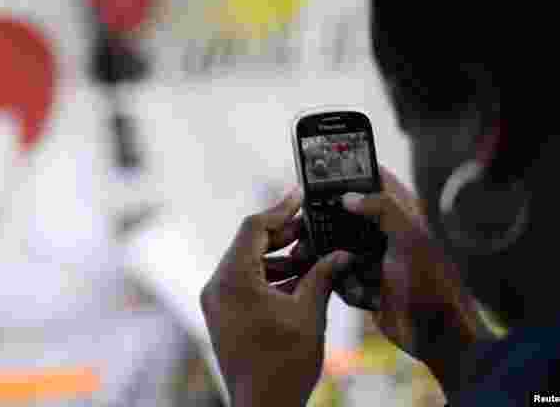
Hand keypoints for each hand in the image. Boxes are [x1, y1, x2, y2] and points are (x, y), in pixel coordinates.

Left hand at [201, 189, 352, 406]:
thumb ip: (322, 276)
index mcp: (232, 279)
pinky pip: (245, 284)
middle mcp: (217, 286)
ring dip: (280, 258)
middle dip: (283, 235)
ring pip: (248, 264)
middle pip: (249, 244)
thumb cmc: (284, 364)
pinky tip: (302, 278)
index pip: (253, 228)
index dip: (280, 210)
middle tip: (314, 226)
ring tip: (314, 254)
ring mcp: (217, 301)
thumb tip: (341, 253)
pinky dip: (271, 278)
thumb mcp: (309, 313)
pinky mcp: (223, 314)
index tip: (300, 195)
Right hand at [341, 166, 485, 397]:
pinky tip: (365, 296)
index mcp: (401, 215)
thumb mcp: (409, 238)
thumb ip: (382, 208)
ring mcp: (375, 258)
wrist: (436, 334)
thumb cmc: (431, 283)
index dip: (352, 171)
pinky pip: (341, 275)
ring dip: (332, 257)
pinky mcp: (366, 283)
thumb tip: (349, 195)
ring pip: (339, 245)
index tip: (323, 169)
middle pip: (347, 214)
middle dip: (328, 221)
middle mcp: (386, 233)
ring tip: (324, 264)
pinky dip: (346, 285)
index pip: (375, 180)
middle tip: (308, 223)